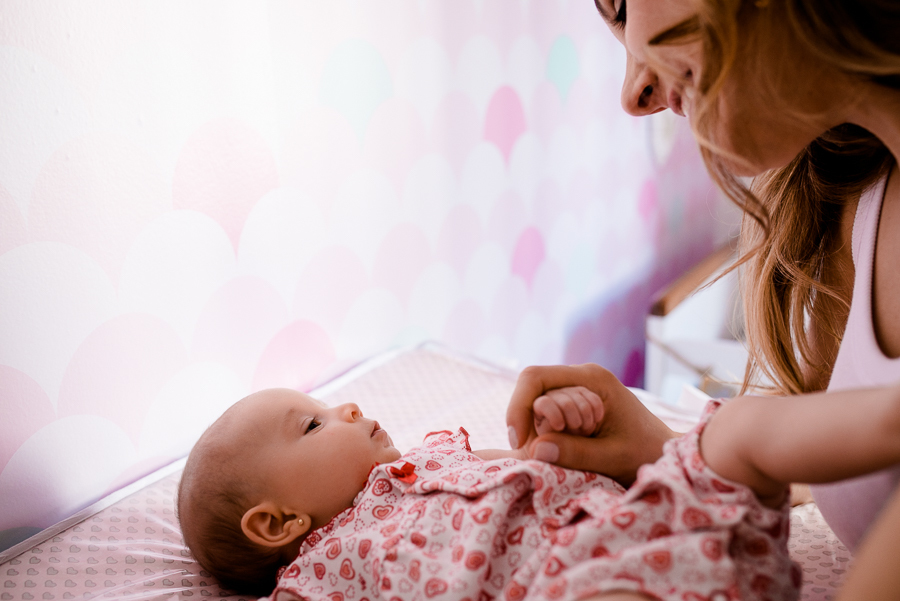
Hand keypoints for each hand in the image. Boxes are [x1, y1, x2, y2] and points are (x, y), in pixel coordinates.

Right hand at [507, 363, 677, 485]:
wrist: (670, 453)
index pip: (535, 378)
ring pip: (540, 403)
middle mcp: (582, 375)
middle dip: (539, 422)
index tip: (518, 440)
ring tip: (580, 444)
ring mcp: (580, 387)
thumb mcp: (612, 457)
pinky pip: (550, 412)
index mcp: (592, 377)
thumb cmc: (647, 453)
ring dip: (549, 428)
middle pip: (535, 391)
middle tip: (557, 448)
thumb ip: (575, 452)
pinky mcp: (577, 402)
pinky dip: (553, 431)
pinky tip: (574, 445)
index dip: (518, 406)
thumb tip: (535, 449)